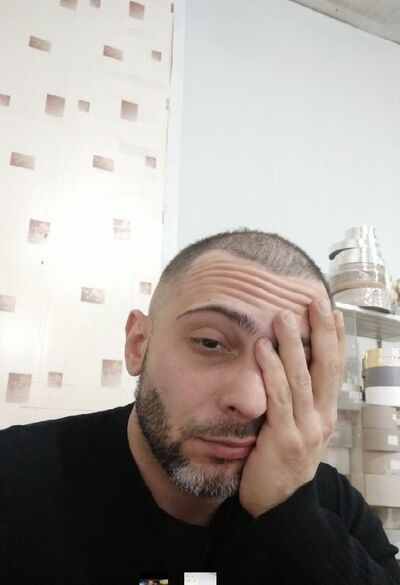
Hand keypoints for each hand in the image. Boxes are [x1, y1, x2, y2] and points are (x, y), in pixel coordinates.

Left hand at [239, 298, 345, 516]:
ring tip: (284, 315)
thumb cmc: (280, 463)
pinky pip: (279, 398)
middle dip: (322, 332)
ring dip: (294, 344)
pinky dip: (272, 370)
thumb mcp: (296, 429)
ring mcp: (306, 429)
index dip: (335, 339)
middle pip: (326, 367)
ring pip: (302, 378)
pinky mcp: (285, 439)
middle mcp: (322, 419)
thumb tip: (287, 368)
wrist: (277, 507)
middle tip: (316, 301)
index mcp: (325, 414)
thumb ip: (295, 402)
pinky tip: (263, 348)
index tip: (332, 311)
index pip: (334, 369)